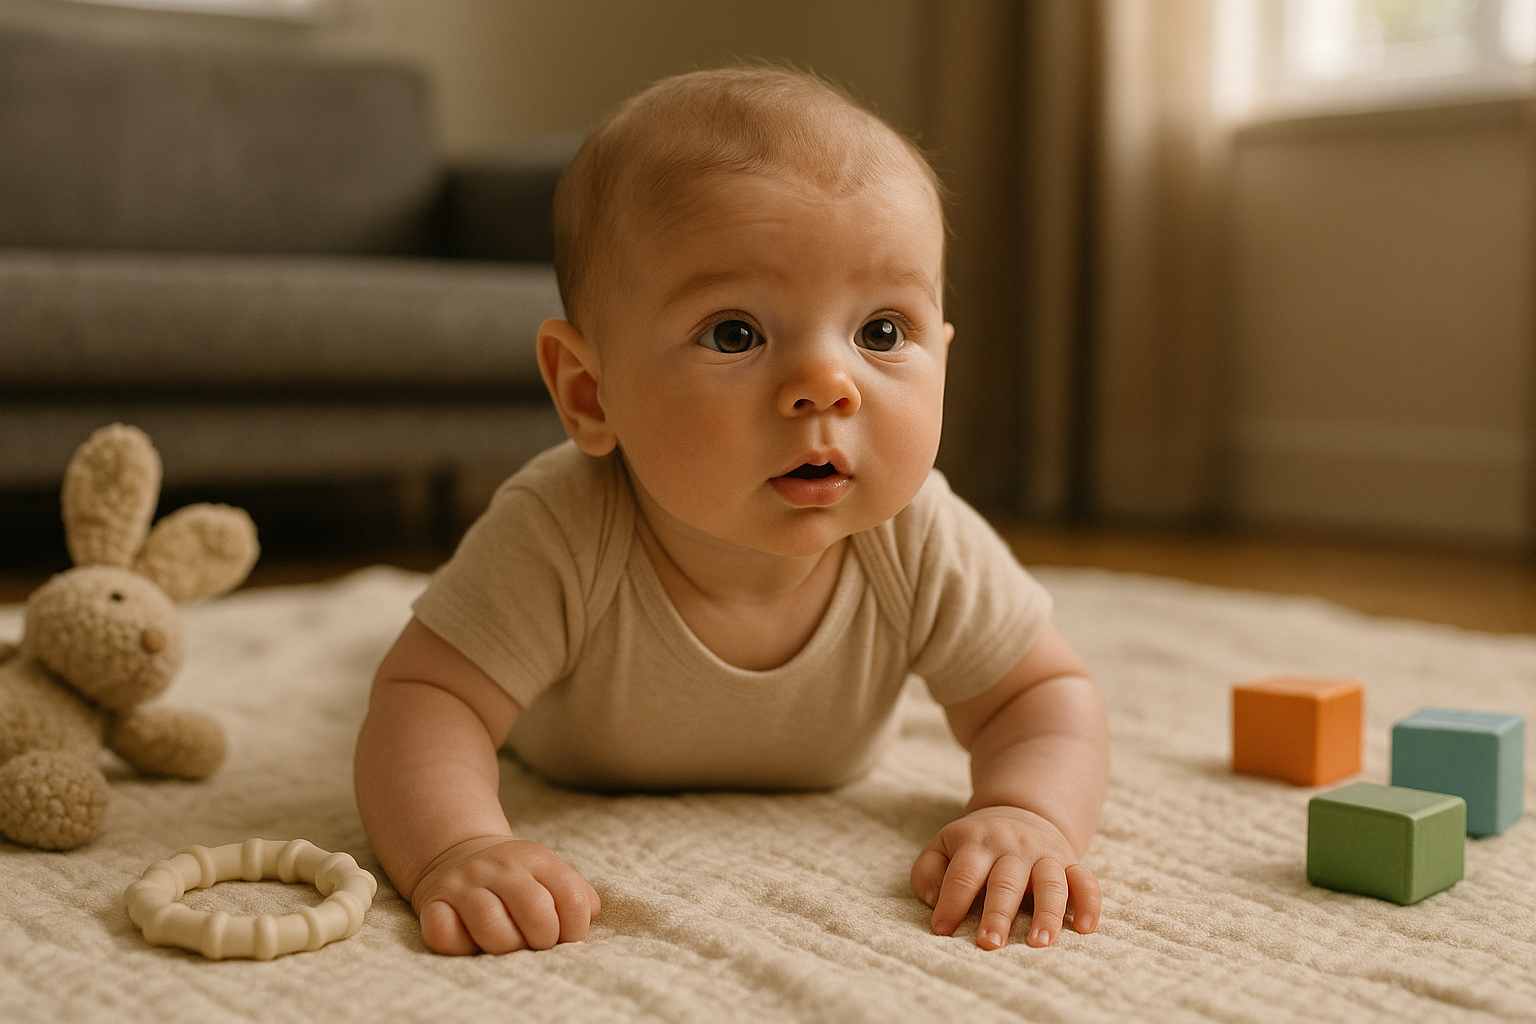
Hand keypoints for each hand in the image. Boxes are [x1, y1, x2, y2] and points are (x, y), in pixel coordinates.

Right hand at [410, 835, 600, 954]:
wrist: (458, 853)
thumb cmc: (516, 879)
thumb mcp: (549, 873)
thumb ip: (576, 893)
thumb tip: (590, 915)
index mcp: (536, 859)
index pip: (572, 899)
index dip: (575, 929)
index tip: (566, 937)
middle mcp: (499, 867)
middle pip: (535, 911)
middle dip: (543, 940)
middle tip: (536, 943)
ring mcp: (463, 884)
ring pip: (490, 925)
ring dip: (505, 947)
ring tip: (507, 945)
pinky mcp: (432, 904)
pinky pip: (443, 934)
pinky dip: (459, 946)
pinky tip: (470, 941)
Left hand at [910, 805, 1099, 949]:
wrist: (1018, 812)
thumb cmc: (973, 844)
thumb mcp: (942, 847)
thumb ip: (928, 873)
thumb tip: (937, 902)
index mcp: (976, 842)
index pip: (963, 873)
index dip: (952, 902)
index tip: (942, 931)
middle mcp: (1012, 847)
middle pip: (1005, 881)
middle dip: (997, 914)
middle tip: (989, 945)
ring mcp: (1044, 854)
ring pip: (1050, 882)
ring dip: (1047, 913)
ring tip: (1039, 943)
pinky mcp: (1069, 862)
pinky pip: (1085, 880)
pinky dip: (1089, 903)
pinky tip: (1086, 928)